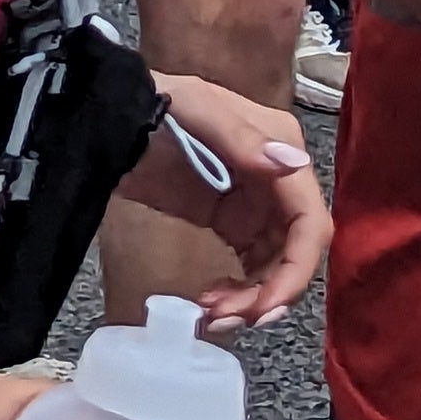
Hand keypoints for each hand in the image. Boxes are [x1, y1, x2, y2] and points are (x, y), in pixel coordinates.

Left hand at [115, 74, 327, 325]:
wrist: (111, 116)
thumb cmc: (154, 101)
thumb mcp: (195, 108)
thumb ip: (241, 138)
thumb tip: (294, 166)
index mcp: (281, 143)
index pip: (310, 220)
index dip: (296, 270)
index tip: (264, 307)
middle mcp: (278, 178)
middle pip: (295, 253)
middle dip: (269, 294)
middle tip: (225, 318)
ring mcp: (256, 203)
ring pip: (274, 267)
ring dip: (251, 300)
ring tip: (209, 314)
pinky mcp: (232, 222)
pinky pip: (251, 268)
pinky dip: (237, 292)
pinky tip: (208, 302)